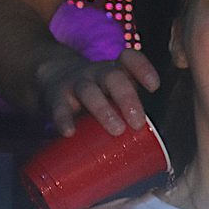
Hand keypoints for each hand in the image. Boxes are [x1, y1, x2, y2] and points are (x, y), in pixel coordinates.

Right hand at [37, 47, 159, 136]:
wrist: (54, 75)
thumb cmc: (97, 93)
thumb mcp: (114, 94)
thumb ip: (131, 113)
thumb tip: (152, 149)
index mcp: (116, 72)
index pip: (130, 59)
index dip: (142, 69)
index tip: (154, 86)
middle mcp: (98, 74)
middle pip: (114, 78)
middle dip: (127, 98)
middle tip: (138, 122)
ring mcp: (77, 84)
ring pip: (89, 91)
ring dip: (103, 109)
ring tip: (116, 130)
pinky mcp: (57, 98)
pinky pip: (60, 107)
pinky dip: (64, 120)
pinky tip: (70, 132)